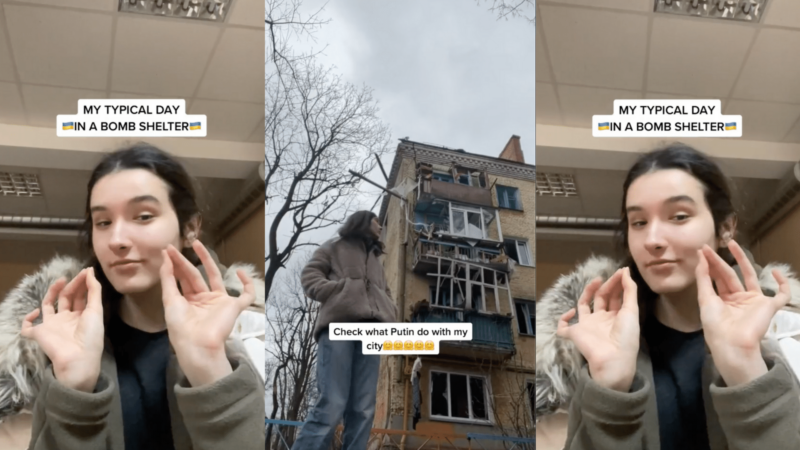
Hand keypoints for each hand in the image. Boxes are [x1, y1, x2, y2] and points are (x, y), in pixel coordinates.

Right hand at [21, 268, 103, 392]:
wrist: (77, 358)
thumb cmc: (90, 335)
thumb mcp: (96, 310)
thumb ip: (94, 290)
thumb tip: (90, 271)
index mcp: (82, 316)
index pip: (80, 296)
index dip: (83, 284)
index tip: (86, 271)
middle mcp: (67, 319)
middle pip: (66, 298)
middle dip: (72, 285)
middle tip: (76, 275)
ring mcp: (52, 326)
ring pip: (48, 306)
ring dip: (52, 292)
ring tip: (61, 281)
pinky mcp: (39, 333)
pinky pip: (27, 327)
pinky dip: (28, 318)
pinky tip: (36, 311)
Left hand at [160, 240, 255, 386]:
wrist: (198, 344)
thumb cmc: (182, 326)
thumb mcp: (170, 301)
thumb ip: (168, 279)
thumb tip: (165, 258)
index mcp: (189, 301)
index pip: (182, 279)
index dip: (175, 265)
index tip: (166, 251)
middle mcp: (204, 300)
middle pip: (195, 275)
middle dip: (185, 261)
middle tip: (175, 246)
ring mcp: (220, 302)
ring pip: (216, 276)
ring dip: (208, 260)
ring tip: (197, 244)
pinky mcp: (234, 307)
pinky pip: (246, 295)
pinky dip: (247, 284)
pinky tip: (240, 271)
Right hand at [557, 267, 639, 391]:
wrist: (613, 359)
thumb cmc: (625, 336)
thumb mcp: (631, 310)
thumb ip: (629, 290)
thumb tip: (626, 270)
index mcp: (616, 317)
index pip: (615, 297)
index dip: (618, 284)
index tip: (621, 271)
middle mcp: (601, 320)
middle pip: (601, 298)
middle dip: (606, 286)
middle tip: (609, 275)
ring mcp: (587, 326)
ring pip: (583, 306)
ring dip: (587, 292)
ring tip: (595, 281)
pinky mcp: (574, 334)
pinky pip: (563, 327)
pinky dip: (563, 319)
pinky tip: (571, 312)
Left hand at [696, 240, 789, 384]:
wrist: (732, 342)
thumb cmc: (716, 324)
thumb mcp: (705, 299)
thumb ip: (703, 278)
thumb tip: (700, 257)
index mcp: (723, 300)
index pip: (717, 278)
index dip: (710, 265)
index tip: (701, 251)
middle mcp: (739, 299)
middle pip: (730, 275)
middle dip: (719, 261)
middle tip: (709, 246)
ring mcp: (754, 301)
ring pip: (750, 276)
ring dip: (742, 260)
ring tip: (733, 243)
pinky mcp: (769, 306)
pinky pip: (781, 294)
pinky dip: (782, 283)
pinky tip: (776, 271)